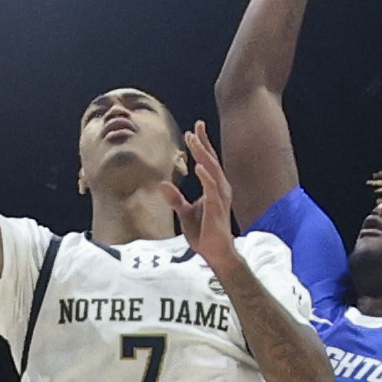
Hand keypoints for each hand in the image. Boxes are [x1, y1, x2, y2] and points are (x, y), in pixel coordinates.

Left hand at [172, 123, 249, 278]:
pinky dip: (206, 176)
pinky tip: (199, 166)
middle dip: (202, 143)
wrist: (215, 253)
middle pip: (211, 160)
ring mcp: (219, 197)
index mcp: (214, 188)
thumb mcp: (185, 213)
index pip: (208, 161)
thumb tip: (162, 184)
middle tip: (194, 128)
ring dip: (202, 153)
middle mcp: (220, 189)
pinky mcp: (216, 208)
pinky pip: (211, 188)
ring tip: (193, 140)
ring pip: (211, 170)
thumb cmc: (203, 233)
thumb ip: (175, 199)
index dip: (203, 144)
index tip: (196, 128)